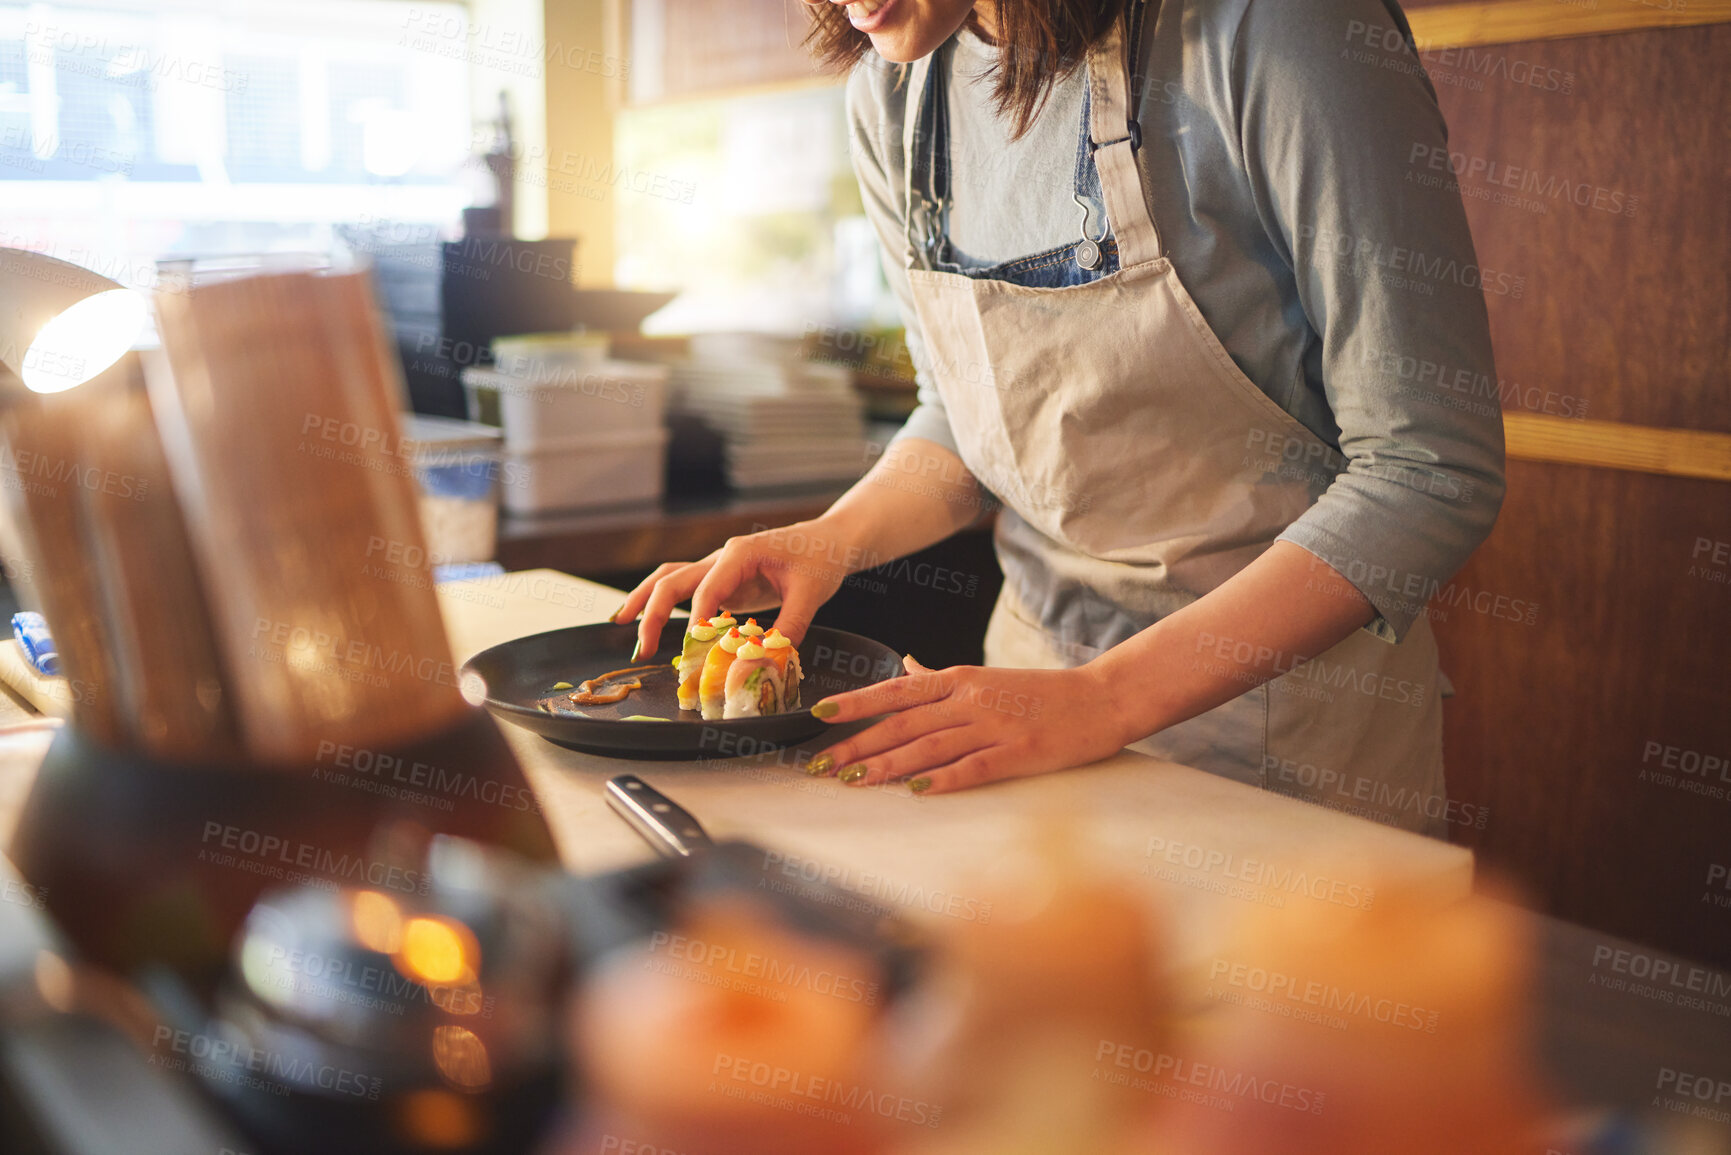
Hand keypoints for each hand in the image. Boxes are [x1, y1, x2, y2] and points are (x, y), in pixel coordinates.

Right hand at [610, 520, 858, 658]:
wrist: (829, 540)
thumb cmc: (821, 560)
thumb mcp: (810, 595)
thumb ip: (788, 627)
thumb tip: (764, 659)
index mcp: (740, 554)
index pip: (707, 589)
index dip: (698, 620)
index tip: (694, 647)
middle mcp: (722, 557)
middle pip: (672, 580)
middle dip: (652, 613)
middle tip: (642, 648)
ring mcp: (718, 567)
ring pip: (670, 578)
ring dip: (644, 601)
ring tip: (619, 624)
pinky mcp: (722, 579)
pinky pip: (685, 589)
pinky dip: (662, 602)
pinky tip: (646, 620)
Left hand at [805, 656, 1135, 794]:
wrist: (1101, 698)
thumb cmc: (1042, 693)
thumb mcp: (986, 676)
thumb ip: (941, 677)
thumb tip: (906, 666)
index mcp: (960, 679)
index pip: (896, 689)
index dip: (855, 702)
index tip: (818, 714)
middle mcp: (970, 699)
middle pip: (902, 722)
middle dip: (857, 744)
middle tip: (821, 765)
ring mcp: (995, 725)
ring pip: (929, 745)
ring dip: (888, 765)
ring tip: (854, 780)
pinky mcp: (1019, 752)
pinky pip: (974, 767)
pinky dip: (943, 780)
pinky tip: (916, 792)